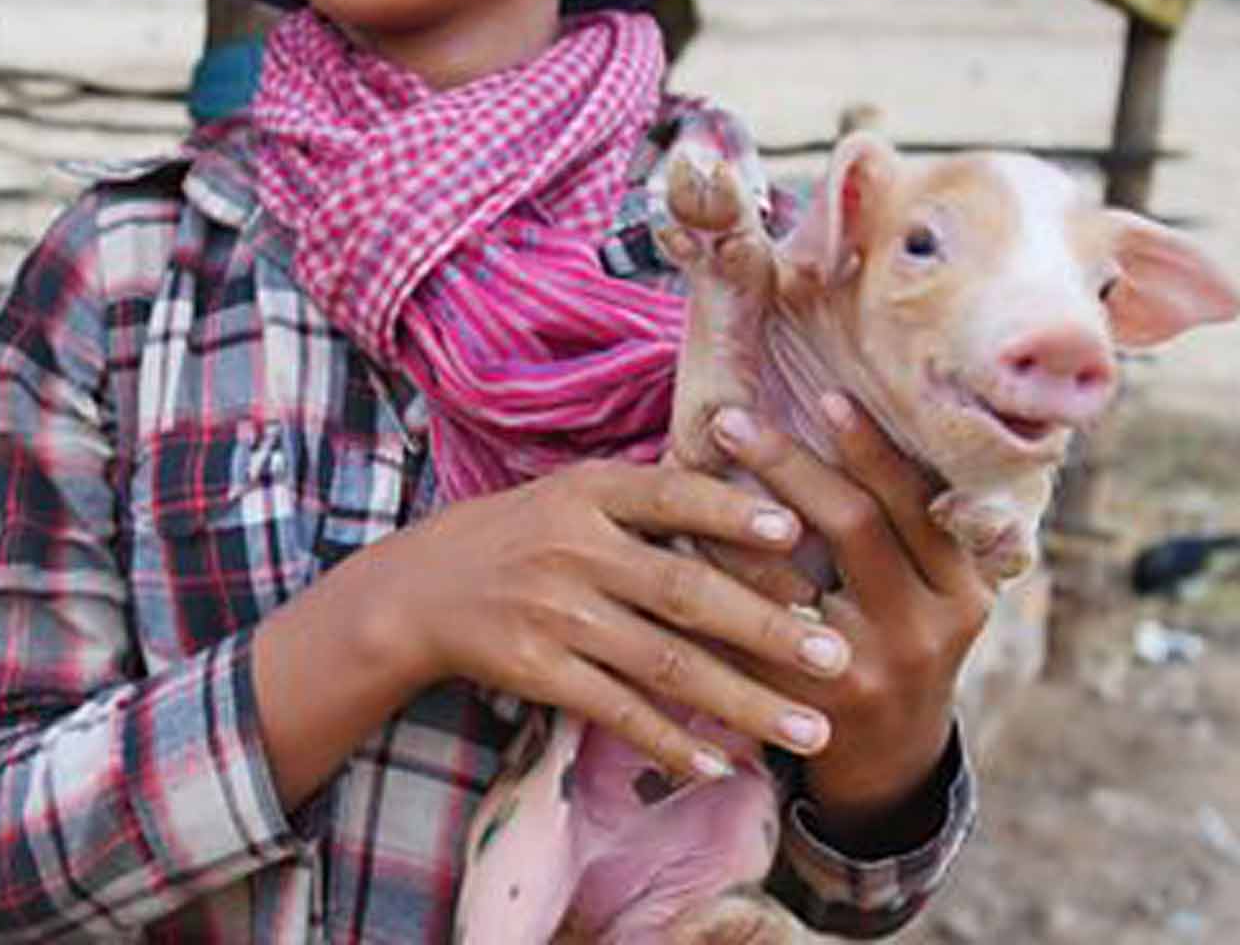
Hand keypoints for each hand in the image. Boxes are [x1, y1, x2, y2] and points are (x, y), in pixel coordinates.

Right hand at [383, 459, 854, 781]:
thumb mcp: (574, 491)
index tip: (796, 530)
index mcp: (588, 493)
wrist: (421, 588)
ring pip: (664, 664)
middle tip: (835, 656)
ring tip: (810, 730)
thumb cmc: (522, 532)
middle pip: (684, 592)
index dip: (729, 513)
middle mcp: (574, 550)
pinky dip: (668, 741)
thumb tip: (765, 509)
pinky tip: (719, 765)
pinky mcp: (537, 670)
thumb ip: (653, 500)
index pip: (669, 496)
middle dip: (766, 628)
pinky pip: (616, 710)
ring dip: (743, 701)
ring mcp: (555, 614)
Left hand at [711, 397, 991, 844]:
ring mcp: (861, 672)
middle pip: (854, 524)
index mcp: (962, 591)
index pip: (917, 503)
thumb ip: (915, 524)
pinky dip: (709, 576)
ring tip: (686, 463)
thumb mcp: (938, 590)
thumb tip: (846, 412)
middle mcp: (922, 630)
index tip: (827, 395)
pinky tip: (674, 534)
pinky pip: (741, 628)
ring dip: (730, 517)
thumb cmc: (906, 637)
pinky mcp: (800, 704)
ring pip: (786, 578)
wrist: (892, 758)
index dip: (872, 449)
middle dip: (790, 463)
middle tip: (732, 418)